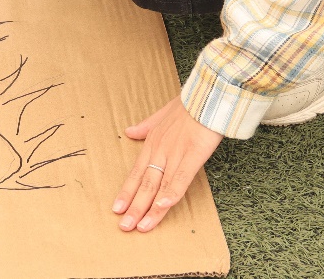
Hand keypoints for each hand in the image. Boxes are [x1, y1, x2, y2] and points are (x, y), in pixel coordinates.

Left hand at [112, 97, 222, 231]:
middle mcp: (160, 152)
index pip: (136, 173)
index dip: (127, 192)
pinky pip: (180, 178)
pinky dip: (171, 193)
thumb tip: (129, 132)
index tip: (117, 209)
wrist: (206, 95)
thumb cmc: (187, 105)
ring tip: (140, 227)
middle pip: (144, 184)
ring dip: (149, 208)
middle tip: (124, 227)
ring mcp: (175, 154)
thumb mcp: (160, 114)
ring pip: (159, 186)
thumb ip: (144, 126)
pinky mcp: (192, 155)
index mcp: (152, 144)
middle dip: (134, 207)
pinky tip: (163, 207)